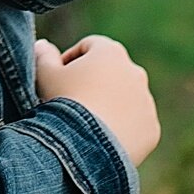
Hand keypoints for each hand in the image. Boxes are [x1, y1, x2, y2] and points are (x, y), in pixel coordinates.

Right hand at [33, 33, 159, 167]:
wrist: (85, 147)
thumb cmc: (64, 104)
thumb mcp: (45, 75)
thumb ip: (43, 56)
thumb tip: (42, 46)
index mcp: (111, 53)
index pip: (90, 46)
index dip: (71, 59)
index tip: (58, 77)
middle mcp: (135, 72)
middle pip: (112, 72)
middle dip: (94, 83)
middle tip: (72, 103)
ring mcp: (146, 102)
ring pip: (126, 100)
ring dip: (111, 106)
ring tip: (87, 126)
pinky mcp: (151, 129)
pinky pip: (137, 126)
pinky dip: (123, 130)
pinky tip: (103, 142)